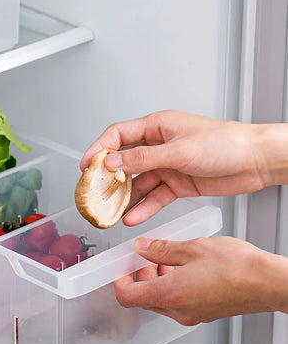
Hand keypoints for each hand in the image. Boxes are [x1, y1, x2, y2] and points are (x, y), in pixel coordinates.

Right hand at [80, 110, 287, 224]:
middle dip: (110, 178)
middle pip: (125, 162)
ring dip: (126, 197)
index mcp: (157, 127)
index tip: (87, 165)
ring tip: (112, 210)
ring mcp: (167, 166)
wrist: (256, 161)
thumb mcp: (178, 151)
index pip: (118, 135)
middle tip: (96, 192)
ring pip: (139, 183)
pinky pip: (155, 197)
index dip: (99, 149)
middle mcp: (159, 146)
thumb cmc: (225, 143)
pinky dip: (144, 207)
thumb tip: (113, 162)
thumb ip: (143, 158)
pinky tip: (134, 216)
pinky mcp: (177, 184)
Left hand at [113, 236, 287, 324]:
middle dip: (139, 276)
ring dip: (155, 279)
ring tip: (168, 257)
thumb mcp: (193, 248)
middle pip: (142, 298)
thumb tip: (142, 248)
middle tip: (145, 256)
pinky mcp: (203, 313)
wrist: (271, 283)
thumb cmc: (239, 267)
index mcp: (170, 294)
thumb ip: (161, 249)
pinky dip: (171, 284)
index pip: (127, 296)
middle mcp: (178, 310)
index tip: (121, 267)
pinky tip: (184, 266)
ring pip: (159, 300)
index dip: (119, 280)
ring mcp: (191, 315)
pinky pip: (176, 301)